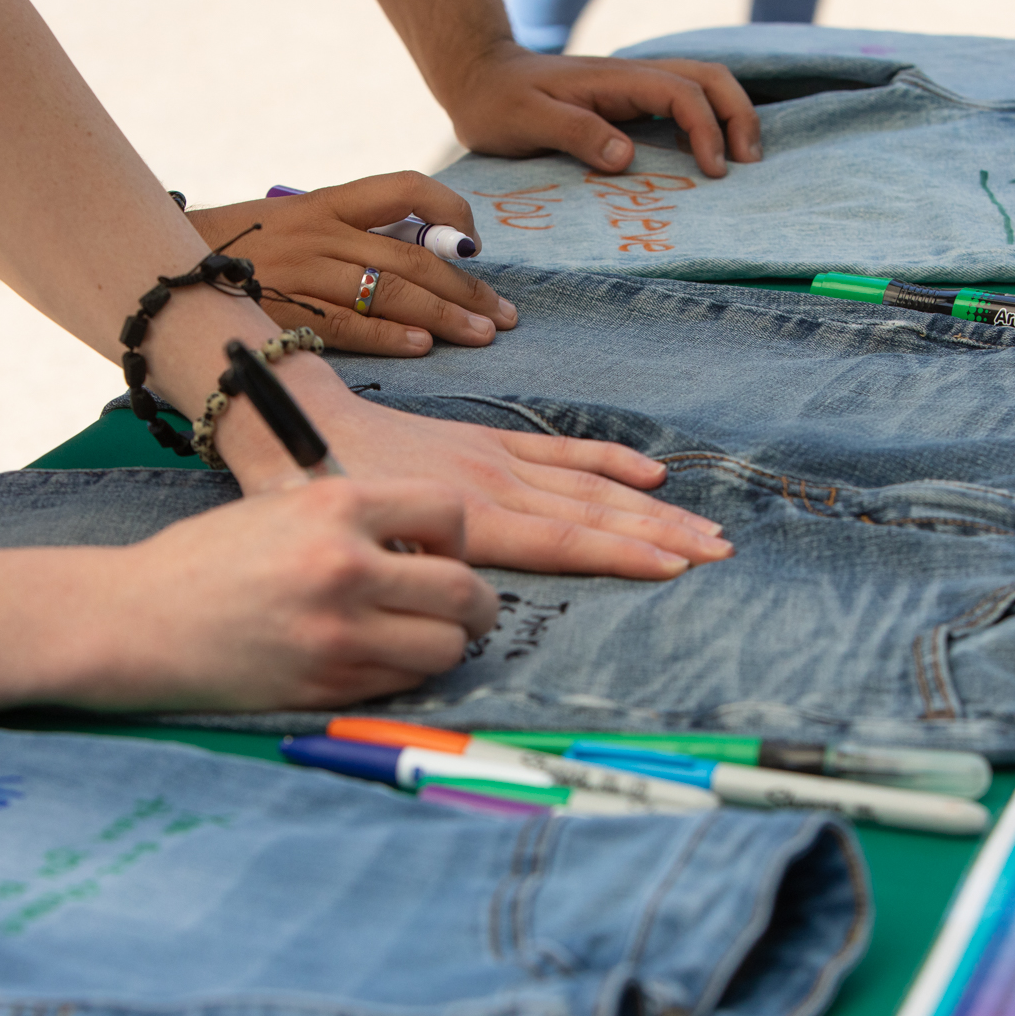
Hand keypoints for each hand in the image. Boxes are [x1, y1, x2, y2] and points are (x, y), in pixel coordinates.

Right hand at [103, 479, 499, 710]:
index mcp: (336, 506)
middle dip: (476, 604)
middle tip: (459, 608)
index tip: (436, 551)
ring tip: (413, 637)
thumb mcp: (283, 508)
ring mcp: (338, 634)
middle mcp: (345, 567)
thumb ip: (359, 519)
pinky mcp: (327, 686)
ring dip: (444, 644)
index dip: (455, 535)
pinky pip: (405, 683)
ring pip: (448, 647)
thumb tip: (434, 546)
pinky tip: (369, 659)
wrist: (134, 620)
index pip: (449, 509)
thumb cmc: (208, 560)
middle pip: (467, 591)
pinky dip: (403, 674)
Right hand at [185, 172, 515, 356]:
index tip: (477, 247)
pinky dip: (389, 336)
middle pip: (414, 254)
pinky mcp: (284, 311)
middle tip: (505, 315)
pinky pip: (348, 324)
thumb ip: (348, 238)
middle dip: (467, 288)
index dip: (453, 211)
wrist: (156, 271)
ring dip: (445, 316)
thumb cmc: (234, 256)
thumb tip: (418, 261)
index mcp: (327, 203)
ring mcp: (303, 271)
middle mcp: (321, 231)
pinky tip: (424, 347)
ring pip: (393, 289)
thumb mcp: (291, 226)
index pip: (408, 187)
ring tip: (483, 336)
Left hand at [219, 365, 736, 581]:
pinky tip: (648, 473)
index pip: (559, 540)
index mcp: (462, 515)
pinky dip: (608, 459)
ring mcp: (495, 458)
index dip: (621, 554)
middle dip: (659, 535)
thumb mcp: (344, 540)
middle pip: (592, 513)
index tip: (675, 569)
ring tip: (703, 526)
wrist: (295, 420)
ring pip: (590, 484)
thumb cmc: (312, 489)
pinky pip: (562, 451)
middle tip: (719, 553)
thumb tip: (439, 595)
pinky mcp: (490, 441)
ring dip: (650, 507)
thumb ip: (396, 564)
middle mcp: (491, 484)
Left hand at [437, 43, 763, 178]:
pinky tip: (709, 157)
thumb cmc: (497, 102)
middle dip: (738, 114)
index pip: (681, 93)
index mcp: (616, 80)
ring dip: (730, 115)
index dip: (706, 128)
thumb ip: (576, 132)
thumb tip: (627, 156)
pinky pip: (682, 104)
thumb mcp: (527, 120)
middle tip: (748, 163)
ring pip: (702, 85)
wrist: (478, 77)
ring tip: (742, 159)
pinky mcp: (628, 104)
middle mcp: (633, 78)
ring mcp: (633, 88)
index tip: (712, 171)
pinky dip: (708, 123)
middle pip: (708, 77)